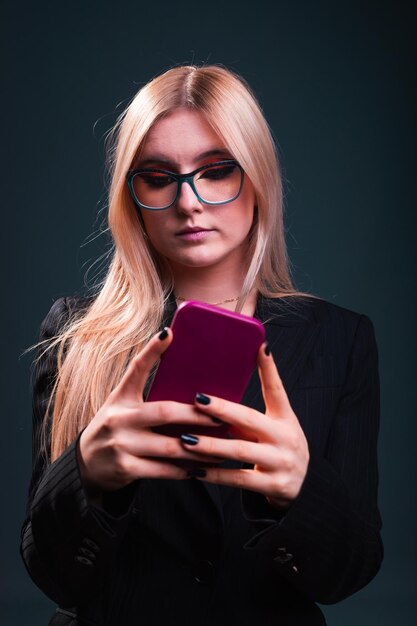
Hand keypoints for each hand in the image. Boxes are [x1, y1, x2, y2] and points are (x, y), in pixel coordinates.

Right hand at [78, 328, 221, 493]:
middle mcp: (119, 418)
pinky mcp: (125, 469)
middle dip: (197, 415)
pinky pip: (162, 469)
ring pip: (169, 446)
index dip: (152, 350)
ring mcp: (121, 444)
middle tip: (221, 416)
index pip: (136, 369)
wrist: (86, 464)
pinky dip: (184, 470)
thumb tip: (184, 378)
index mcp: (120, 397)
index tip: (169, 332)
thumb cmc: (116, 428)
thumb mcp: (123, 404)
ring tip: (221, 447)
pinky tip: (201, 468)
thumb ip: (146, 392)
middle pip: (164, 412)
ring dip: (199, 448)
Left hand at [180, 344, 309, 508]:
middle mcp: (287, 437)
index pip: (277, 389)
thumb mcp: (275, 425)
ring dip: (210, 445)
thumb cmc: (278, 447)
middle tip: (197, 400)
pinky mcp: (274, 486)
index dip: (269, 368)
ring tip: (186, 439)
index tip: (260, 346)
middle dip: (222, 409)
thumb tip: (213, 395)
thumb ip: (251, 412)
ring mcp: (282, 462)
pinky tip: (195, 470)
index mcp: (285, 418)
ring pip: (240, 451)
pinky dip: (215, 475)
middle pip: (250, 419)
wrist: (301, 487)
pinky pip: (239, 479)